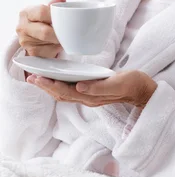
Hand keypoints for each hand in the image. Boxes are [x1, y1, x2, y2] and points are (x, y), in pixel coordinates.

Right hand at [16, 0, 65, 57]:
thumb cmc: (42, 20)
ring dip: (59, 41)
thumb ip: (54, 4)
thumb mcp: (47, 10)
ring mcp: (25, 41)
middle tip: (68, 32)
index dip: (55, 16)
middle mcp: (22, 27)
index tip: (65, 19)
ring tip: (63, 37)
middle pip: (45, 32)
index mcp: (26, 13)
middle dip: (59, 33)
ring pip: (48, 43)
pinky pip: (47, 52)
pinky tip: (57, 44)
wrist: (33, 35)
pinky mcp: (30, 52)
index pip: (41, 12)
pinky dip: (56, 49)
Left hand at [26, 70, 156, 108]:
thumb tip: (78, 87)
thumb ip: (99, 87)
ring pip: (64, 94)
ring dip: (50, 87)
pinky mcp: (93, 92)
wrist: (143, 90)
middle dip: (45, 87)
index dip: (50, 85)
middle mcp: (88, 98)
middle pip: (61, 95)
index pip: (65, 92)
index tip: (37, 78)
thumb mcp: (119, 83)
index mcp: (92, 97)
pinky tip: (56, 79)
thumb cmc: (133, 84)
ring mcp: (90, 96)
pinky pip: (71, 90)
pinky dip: (60, 85)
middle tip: (30, 77)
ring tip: (37, 79)